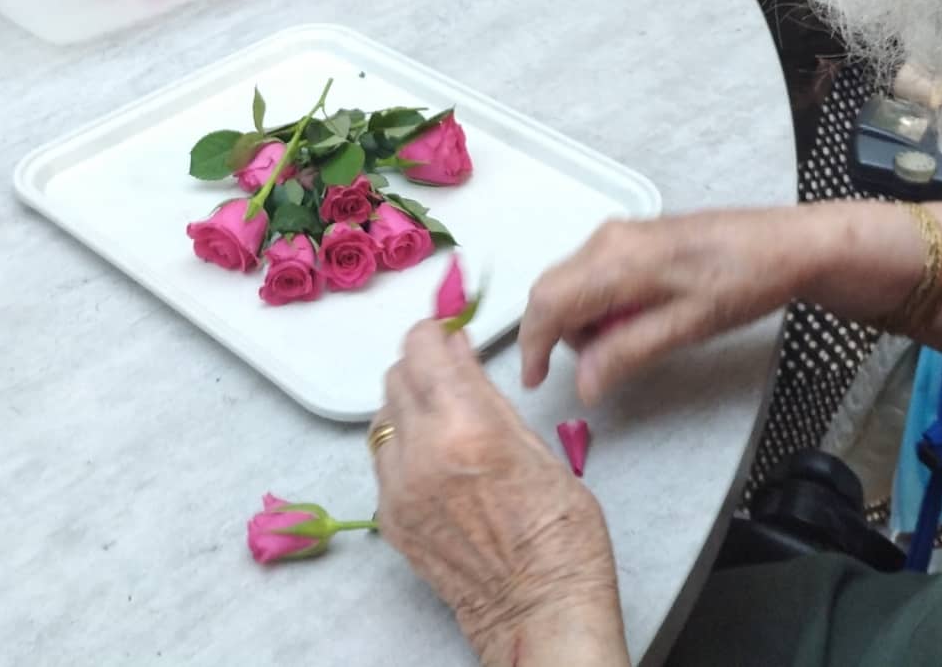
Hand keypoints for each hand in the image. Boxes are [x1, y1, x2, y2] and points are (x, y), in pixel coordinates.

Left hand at [374, 323, 625, 666]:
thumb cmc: (559, 535)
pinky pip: (382, 461)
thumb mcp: (536, 445)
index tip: (444, 334)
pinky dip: (401, 448)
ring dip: (407, 406)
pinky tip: (435, 461)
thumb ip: (484, 393)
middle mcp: (422, 452)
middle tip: (449, 373)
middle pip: (396, 376)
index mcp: (465, 426)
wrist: (540, 609)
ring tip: (444, 420)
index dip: (433, 332)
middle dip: (421, 366)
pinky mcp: (389, 518)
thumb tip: (457, 350)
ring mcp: (398, 489)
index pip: (422, 348)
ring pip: (382, 417)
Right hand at [520, 212, 798, 405]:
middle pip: (552, 290)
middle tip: (597, 366)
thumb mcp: (686, 327)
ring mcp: (619, 234)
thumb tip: (583, 386)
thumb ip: (628, 352)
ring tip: (630, 340)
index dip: (532, 344)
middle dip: (559, 334)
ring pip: (570, 283)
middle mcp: (607, 240)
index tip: (533, 380)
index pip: (548, 302)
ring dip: (582, 320)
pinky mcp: (633, 237)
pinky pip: (592, 273)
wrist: (785, 244)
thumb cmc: (742, 283)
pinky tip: (636, 318)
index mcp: (616, 260)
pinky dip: (599, 304)